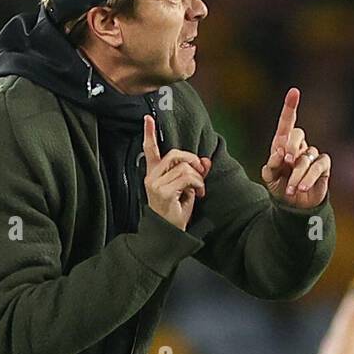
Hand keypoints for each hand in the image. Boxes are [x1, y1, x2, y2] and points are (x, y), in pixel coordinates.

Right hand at [143, 115, 210, 230]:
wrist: (167, 235)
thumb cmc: (174, 214)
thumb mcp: (186, 190)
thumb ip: (194, 173)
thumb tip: (205, 160)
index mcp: (154, 175)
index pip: (150, 151)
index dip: (149, 134)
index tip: (148, 118)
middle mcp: (152, 178)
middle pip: (175, 153)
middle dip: (192, 161)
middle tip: (200, 175)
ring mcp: (156, 184)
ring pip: (184, 166)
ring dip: (198, 177)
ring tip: (198, 190)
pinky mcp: (164, 191)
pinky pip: (188, 177)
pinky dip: (198, 184)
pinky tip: (197, 194)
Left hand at [262, 88, 330, 207]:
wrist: (294, 206)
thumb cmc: (280, 188)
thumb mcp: (270, 179)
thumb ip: (270, 166)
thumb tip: (278, 153)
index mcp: (283, 145)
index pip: (286, 123)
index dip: (290, 108)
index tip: (294, 92)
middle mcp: (298, 146)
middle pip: (297, 134)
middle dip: (291, 146)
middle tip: (286, 161)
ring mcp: (311, 155)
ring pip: (306, 157)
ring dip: (296, 175)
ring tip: (290, 190)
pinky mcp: (323, 166)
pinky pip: (318, 167)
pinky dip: (308, 178)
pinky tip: (301, 188)